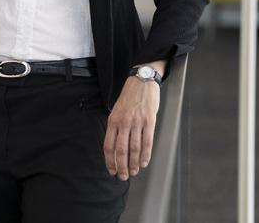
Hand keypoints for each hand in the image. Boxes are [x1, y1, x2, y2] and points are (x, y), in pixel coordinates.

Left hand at [104, 62, 164, 179]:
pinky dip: (145, 155)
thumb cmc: (130, 97)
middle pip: (121, 150)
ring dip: (133, 163)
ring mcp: (136, 122)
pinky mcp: (149, 121)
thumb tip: (115, 147)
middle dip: (121, 166)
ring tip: (133, 172)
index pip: (109, 145)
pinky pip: (147, 141)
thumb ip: (116, 127)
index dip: (110, 161)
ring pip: (134, 148)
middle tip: (122, 177)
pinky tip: (144, 162)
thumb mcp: (117, 110)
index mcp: (113, 120)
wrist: (142, 81)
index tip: (111, 170)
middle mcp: (123, 122)